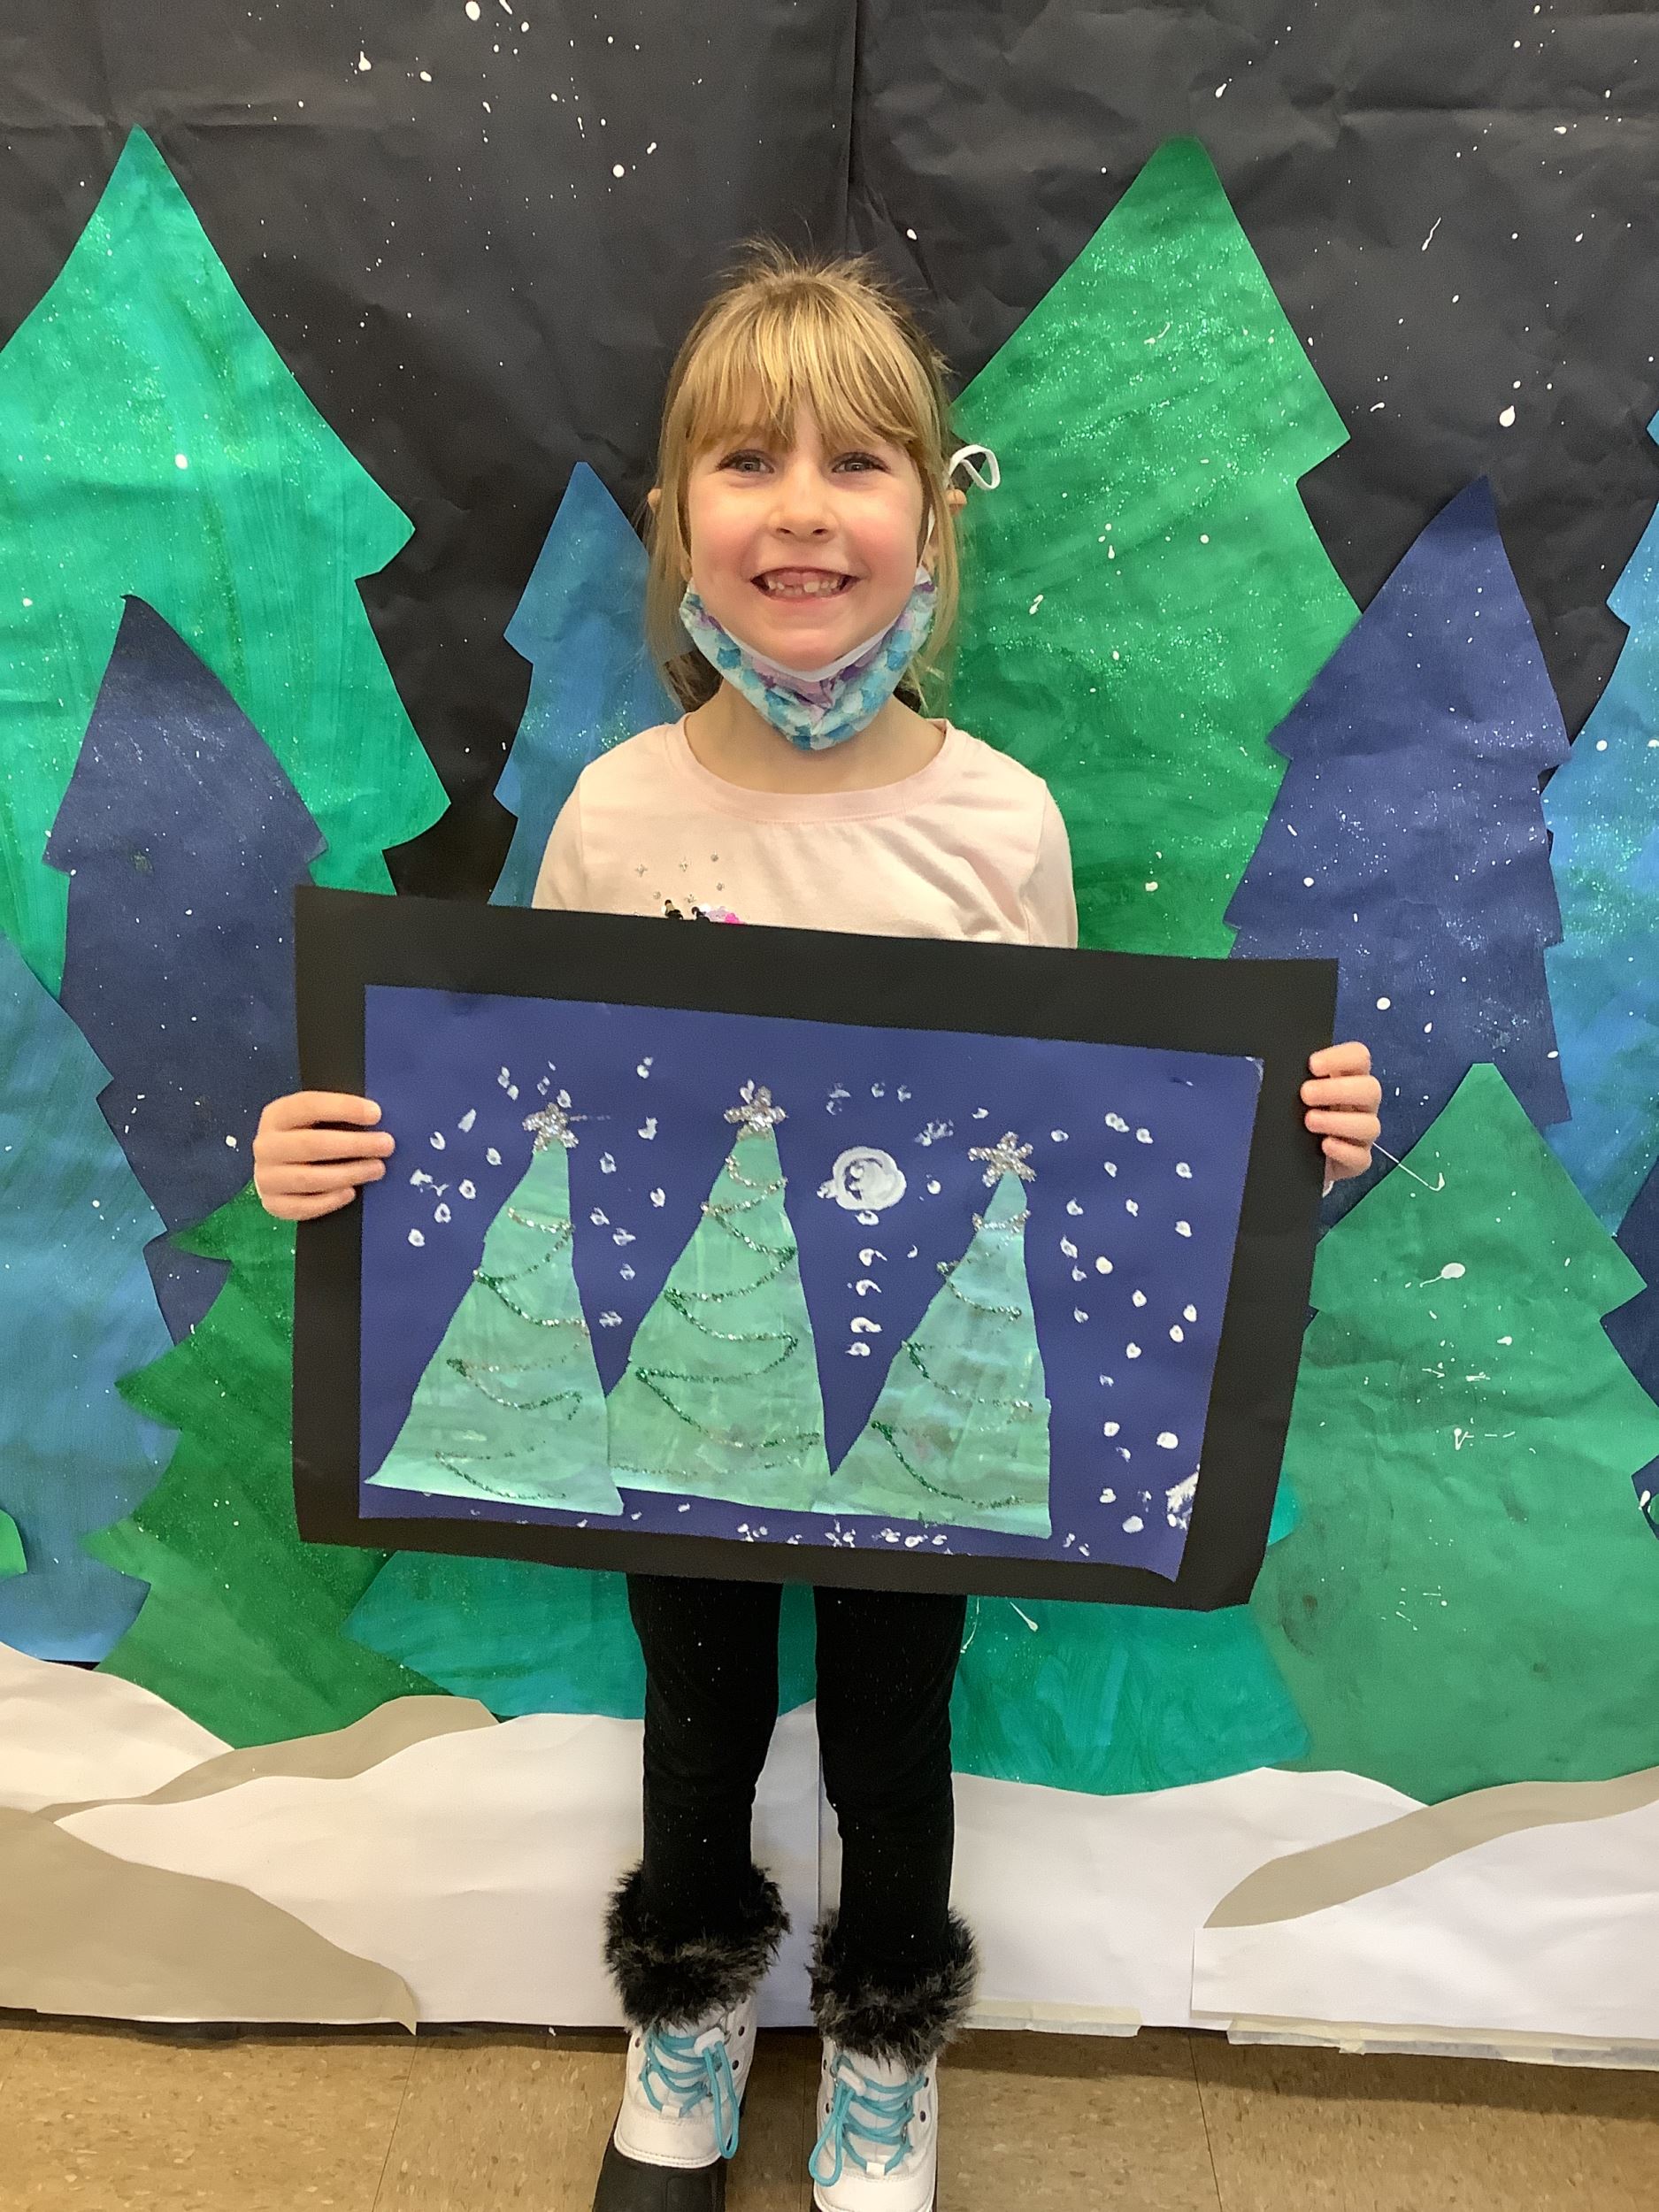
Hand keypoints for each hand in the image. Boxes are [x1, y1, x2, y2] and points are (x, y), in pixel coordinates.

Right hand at [252, 1092, 394, 1220]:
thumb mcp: (319, 1119)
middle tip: (386, 1145)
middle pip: (311, 1145)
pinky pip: (302, 1207)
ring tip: (377, 1169)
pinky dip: (329, 1201)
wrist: (282, 1168)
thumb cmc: (310, 1136)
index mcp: (277, 1115)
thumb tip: (377, 1115)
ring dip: (348, 1174)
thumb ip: (341, 1115)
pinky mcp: (272, 1203)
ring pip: (308, 1178)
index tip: (376, 1114)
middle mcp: (266, 1145)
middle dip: (354, 1145)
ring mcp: (266, 1177)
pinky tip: (351, 1193)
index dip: (343, 1108)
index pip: (308, 1106)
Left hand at [1302, 1043, 1381, 1183]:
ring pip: (1370, 1125)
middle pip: (1371, 1089)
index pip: (1359, 1057)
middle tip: (1306, 1094)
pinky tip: (1324, 1146)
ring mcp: (1362, 1133)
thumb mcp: (1291, 1091)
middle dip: (1338, 1090)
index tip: (1312, 1065)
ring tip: (1309, 1121)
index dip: (1340, 1057)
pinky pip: (1361, 1157)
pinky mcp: (1357, 1160)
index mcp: (1348, 1077)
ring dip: (1339, 1121)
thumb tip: (1273, 1069)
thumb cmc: (1294, 1112)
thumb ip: (1293, 1078)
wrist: (1290, 1152)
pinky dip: (1343, 1151)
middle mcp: (1361, 1103)